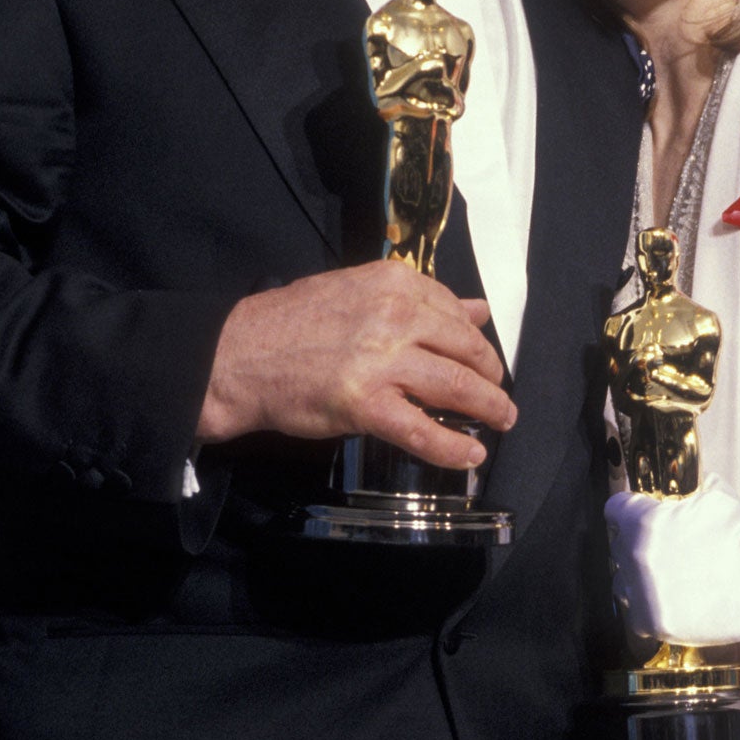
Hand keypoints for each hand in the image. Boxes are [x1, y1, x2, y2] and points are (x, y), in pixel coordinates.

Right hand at [197, 262, 514, 470]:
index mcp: (394, 283)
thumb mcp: (360, 292)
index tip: (480, 359)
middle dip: (491, 376)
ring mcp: (382, 361)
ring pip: (457, 387)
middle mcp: (396, 315)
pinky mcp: (366, 404)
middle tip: (499, 395)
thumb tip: (476, 308)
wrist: (238, 355)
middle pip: (466, 349)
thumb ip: (420, 299)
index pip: (456, 311)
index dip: (475, 340)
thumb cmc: (293, 324)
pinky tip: (470, 455)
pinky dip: (453, 448)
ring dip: (489, 408)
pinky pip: (422, 431)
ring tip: (502, 420)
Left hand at [606, 478, 739, 644]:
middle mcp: (636, 556)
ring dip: (638, 578)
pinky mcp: (653, 622)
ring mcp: (642, 592)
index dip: (629, 510)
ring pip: (622, 582)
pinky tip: (671, 600)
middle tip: (663, 550)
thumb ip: (677, 496)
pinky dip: (649, 607)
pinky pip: (635, 613)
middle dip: (636, 544)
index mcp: (644, 521)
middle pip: (618, 546)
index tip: (638, 517)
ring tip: (666, 579)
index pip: (615, 510)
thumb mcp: (710, 496)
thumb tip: (664, 495)